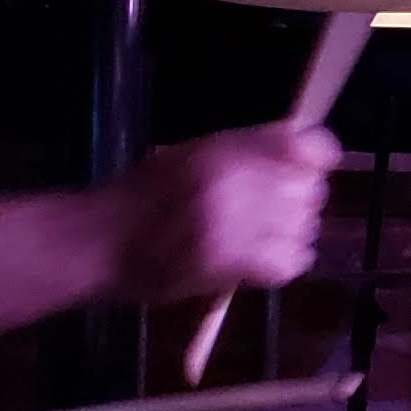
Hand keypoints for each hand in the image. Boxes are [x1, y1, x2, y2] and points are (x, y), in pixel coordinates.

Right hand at [108, 123, 341, 300]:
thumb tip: (302, 146)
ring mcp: (234, 220)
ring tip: (255, 241)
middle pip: (310, 191)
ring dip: (288, 238)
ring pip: (304, 228)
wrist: (96, 241)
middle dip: (296, 204)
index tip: (302, 172)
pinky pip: (291, 262)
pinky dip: (280, 266)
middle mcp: (235, 178)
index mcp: (225, 147)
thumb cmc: (141, 197)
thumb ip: (245, 149)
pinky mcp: (230, 261)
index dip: (314, 160)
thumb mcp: (191, 153)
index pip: (310, 145)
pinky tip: (255, 264)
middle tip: (266, 216)